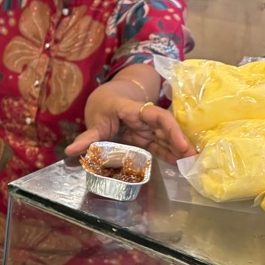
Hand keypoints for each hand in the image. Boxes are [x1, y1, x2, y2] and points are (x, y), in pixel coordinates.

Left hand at [66, 99, 193, 163]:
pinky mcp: (147, 137)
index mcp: (134, 110)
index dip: (172, 130)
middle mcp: (145, 119)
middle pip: (167, 130)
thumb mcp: (94, 121)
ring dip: (178, 151)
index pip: (158, 116)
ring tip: (192, 166)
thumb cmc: (103, 106)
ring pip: (166, 139)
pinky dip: (169, 155)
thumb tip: (70, 151)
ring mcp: (148, 129)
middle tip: (194, 161)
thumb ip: (86, 137)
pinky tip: (180, 165)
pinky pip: (160, 146)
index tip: (182, 144)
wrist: (108, 98)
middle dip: (181, 144)